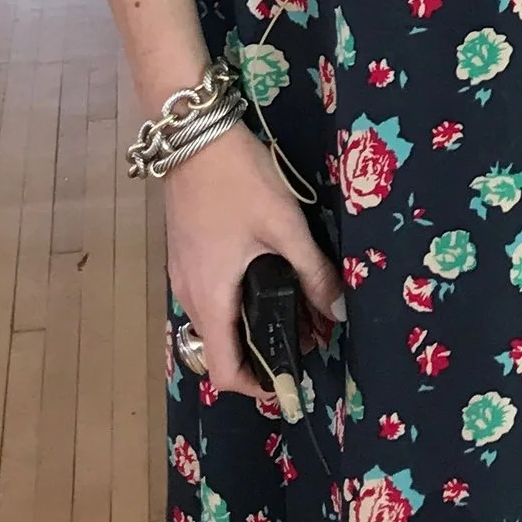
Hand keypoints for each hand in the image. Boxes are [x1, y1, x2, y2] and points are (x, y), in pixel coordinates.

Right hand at [160, 124, 344, 398]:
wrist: (193, 134)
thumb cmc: (239, 180)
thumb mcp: (285, 225)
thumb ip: (313, 271)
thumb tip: (339, 311)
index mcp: (211, 297)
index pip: (224, 371)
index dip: (256, 387)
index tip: (290, 381)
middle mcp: (189, 295)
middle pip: (220, 351)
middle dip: (263, 355)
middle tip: (308, 339)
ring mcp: (182, 275)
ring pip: (215, 324)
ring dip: (250, 328)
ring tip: (296, 311)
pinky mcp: (184, 256)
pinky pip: (210, 298)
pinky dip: (237, 305)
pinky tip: (268, 281)